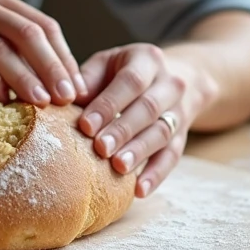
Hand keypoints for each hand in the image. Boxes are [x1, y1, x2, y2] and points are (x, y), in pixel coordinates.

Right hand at [0, 0, 85, 105]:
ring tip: (43, 104)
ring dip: (27, 77)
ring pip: (1, 46)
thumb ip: (7, 60)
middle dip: (54, 67)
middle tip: (69, 98)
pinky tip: (2, 100)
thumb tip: (57, 92)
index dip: (63, 57)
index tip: (78, 88)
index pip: (41, 24)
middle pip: (28, 32)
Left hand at [75, 43, 214, 197]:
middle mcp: (170, 84)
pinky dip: (156, 175)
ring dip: (139, 152)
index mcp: (148, 59)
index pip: (130, 81)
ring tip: (118, 167)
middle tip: (100, 148)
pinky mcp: (182, 137)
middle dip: (123, 130)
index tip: (86, 125)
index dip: (109, 104)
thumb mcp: (107, 64)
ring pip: (162, 133)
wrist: (172, 77)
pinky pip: (172, 157)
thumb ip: (88, 79)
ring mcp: (179, 111)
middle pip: (148, 108)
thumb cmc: (124, 72)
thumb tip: (67, 98)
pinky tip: (139, 190)